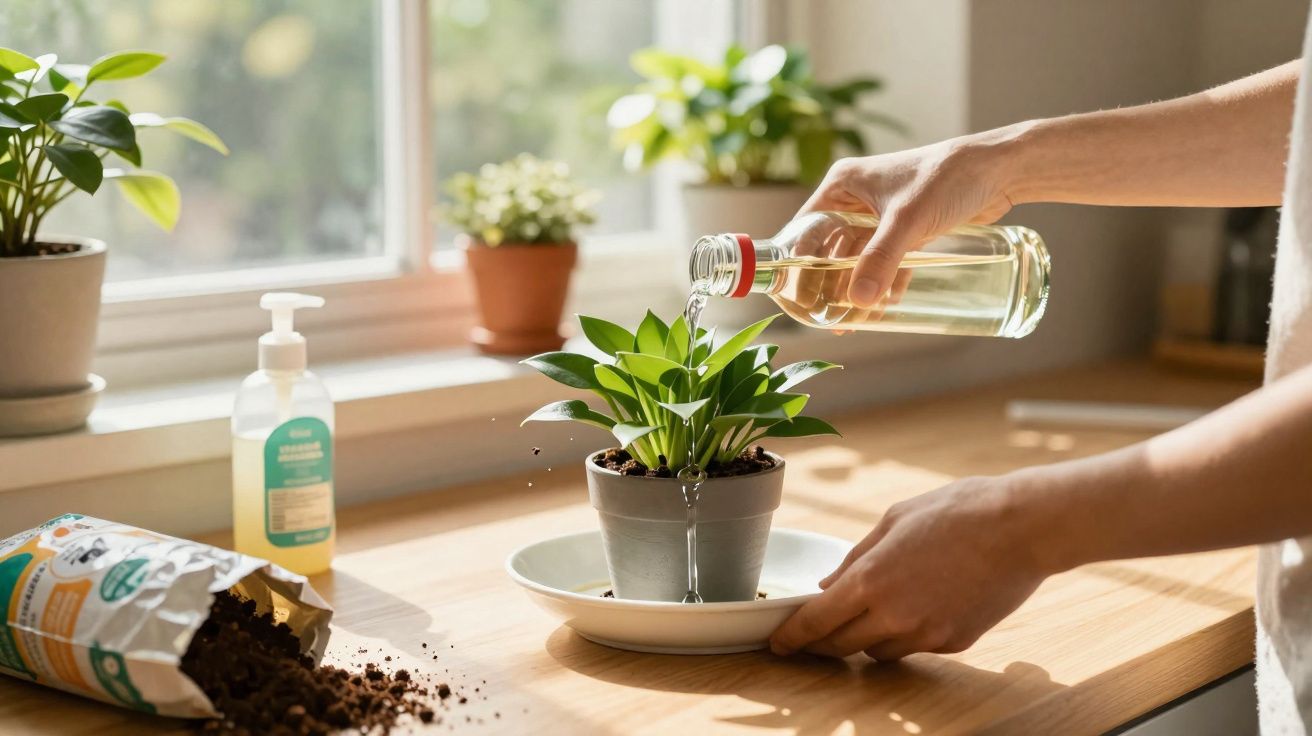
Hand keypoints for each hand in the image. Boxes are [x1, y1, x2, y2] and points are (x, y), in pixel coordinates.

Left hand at [769, 475, 1051, 659]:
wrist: (1024, 527)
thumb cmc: (959, 510)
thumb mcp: (895, 520)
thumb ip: (857, 557)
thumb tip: (829, 586)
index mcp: (871, 579)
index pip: (816, 621)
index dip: (792, 637)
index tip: (779, 643)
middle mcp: (894, 615)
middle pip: (840, 646)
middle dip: (822, 643)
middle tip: (814, 635)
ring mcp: (926, 633)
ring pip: (878, 652)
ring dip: (866, 638)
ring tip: (875, 611)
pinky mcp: (955, 642)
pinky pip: (916, 647)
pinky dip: (907, 634)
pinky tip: (920, 605)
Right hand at [801, 132, 1020, 307]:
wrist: (999, 169)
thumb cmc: (948, 177)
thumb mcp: (907, 220)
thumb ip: (882, 259)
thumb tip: (859, 302)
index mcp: (844, 184)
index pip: (806, 227)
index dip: (798, 262)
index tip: (798, 296)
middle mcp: (858, 197)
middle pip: (831, 248)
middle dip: (830, 283)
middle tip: (828, 317)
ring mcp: (882, 214)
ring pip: (859, 258)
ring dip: (857, 288)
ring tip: (855, 322)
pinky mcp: (908, 227)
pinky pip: (887, 260)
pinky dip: (883, 282)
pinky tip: (882, 308)